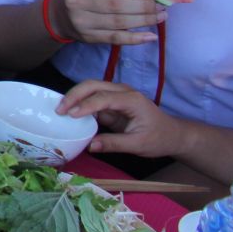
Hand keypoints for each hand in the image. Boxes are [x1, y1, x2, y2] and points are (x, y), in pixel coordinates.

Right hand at [54, 0, 164, 44]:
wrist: (58, 15)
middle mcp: (77, 2)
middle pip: (116, 5)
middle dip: (143, 6)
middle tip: (161, 6)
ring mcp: (82, 22)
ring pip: (119, 22)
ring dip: (144, 20)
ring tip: (161, 17)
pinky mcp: (88, 37)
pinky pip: (116, 39)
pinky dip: (135, 38)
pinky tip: (151, 36)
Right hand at [58, 79, 188, 159]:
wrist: (173, 135)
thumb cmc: (159, 138)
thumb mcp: (138, 144)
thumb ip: (114, 144)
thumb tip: (90, 146)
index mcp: (131, 99)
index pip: (103, 97)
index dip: (85, 105)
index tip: (70, 115)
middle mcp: (122, 92)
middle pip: (93, 85)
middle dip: (74, 95)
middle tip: (59, 110)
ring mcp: (116, 95)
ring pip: (90, 88)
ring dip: (74, 97)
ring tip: (60, 110)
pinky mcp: (112, 102)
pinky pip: (92, 98)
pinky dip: (80, 103)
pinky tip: (70, 113)